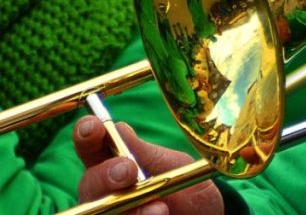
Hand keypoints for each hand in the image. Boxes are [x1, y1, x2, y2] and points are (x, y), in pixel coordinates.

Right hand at [75, 116, 222, 214]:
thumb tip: (120, 129)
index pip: (93, 148)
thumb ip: (151, 155)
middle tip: (127, 171)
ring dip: (127, 207)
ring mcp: (110, 214)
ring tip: (159, 208)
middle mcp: (106, 193)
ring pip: (96, 211)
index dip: (87, 135)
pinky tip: (159, 214)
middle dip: (104, 175)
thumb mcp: (179, 168)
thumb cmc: (193, 192)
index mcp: (119, 165)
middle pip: (89, 184)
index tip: (92, 126)